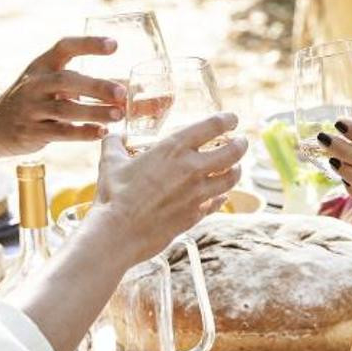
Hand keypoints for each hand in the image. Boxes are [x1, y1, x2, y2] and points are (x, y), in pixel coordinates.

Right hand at [0, 37, 124, 153]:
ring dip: (94, 112)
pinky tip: (101, 132)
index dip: (89, 44)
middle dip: (96, 86)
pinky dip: (82, 133)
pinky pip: (60, 132)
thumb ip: (82, 85)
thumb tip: (130, 91)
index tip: (114, 45)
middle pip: (67, 81)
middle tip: (122, 93)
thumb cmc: (34, 101)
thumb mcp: (49, 83)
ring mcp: (31, 108)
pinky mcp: (31, 132)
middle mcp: (34, 84)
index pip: (65, 47)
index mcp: (41, 65)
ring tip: (118, 115)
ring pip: (65, 109)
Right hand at [93, 114, 246, 263]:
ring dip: (235, 171)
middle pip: (232, 153)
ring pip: (230, 179)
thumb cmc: (114, 195)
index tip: (232, 118)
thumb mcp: (110, 162)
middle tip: (241, 142)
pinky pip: (217, 203)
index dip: (227, 119)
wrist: (119, 232)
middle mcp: (192, 169)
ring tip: (235, 168)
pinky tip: (219, 196)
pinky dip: (221, 197)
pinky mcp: (195, 216)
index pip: (212, 126)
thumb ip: (114, 144)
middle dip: (241, 145)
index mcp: (174, 148)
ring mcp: (197, 194)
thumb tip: (114, 136)